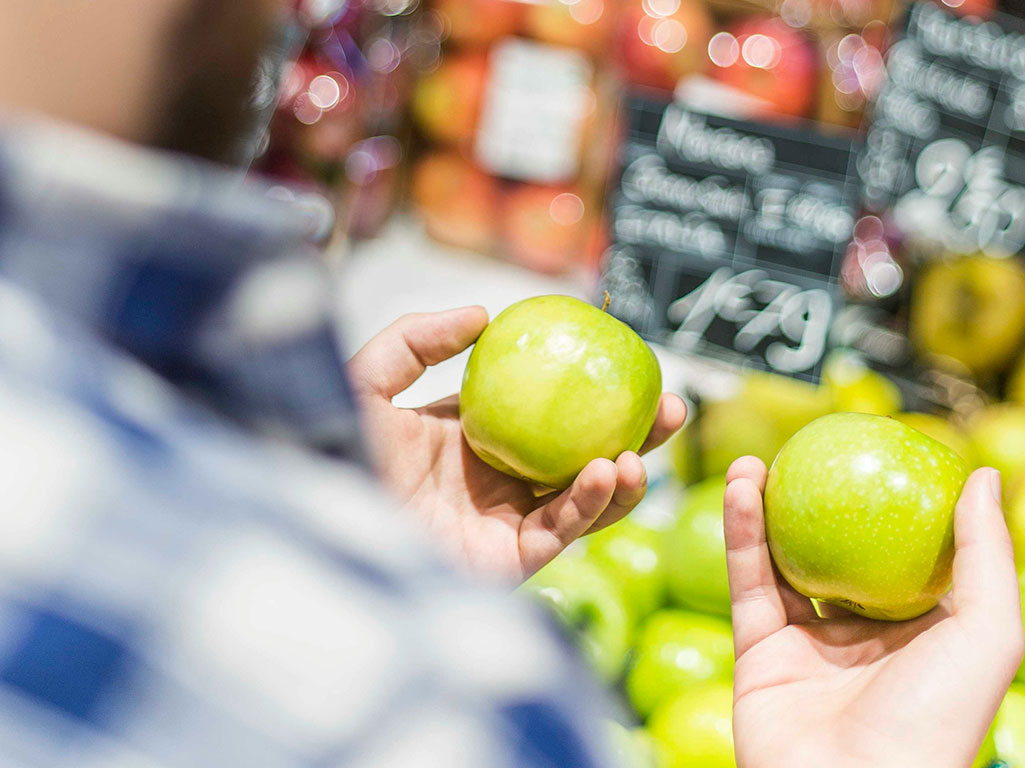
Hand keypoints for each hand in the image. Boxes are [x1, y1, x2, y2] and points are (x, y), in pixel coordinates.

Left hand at [347, 306, 685, 581]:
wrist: (317, 519)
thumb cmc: (331, 450)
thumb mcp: (369, 379)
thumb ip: (418, 339)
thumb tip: (483, 313)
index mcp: (472, 438)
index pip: (545, 411)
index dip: (589, 391)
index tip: (627, 361)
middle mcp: (496, 480)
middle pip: (580, 454)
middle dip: (632, 434)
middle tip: (670, 406)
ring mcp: (504, 521)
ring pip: (584, 499)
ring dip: (624, 475)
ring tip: (643, 447)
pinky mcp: (507, 561)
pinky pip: (561, 530)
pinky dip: (590, 503)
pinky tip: (607, 471)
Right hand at [724, 456, 1023, 767]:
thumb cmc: (935, 722)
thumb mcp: (988, 633)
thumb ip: (987, 554)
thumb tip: (984, 475)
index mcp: (918, 632)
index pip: (900, 554)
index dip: (885, 504)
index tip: (871, 454)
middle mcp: (861, 636)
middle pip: (833, 551)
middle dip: (814, 503)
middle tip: (801, 456)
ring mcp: (806, 644)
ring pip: (780, 562)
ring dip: (764, 509)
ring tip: (754, 463)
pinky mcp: (758, 653)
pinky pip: (748, 582)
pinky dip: (740, 534)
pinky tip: (741, 490)